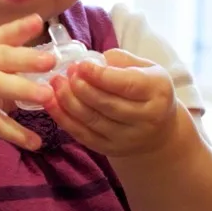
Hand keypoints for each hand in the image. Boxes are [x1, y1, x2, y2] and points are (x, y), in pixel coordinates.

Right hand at [0, 14, 55, 149]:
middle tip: (51, 61)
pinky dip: (16, 133)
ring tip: (47, 96)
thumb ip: (13, 53)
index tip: (40, 21)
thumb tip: (44, 35)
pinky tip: (35, 142)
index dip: (20, 28)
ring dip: (23, 90)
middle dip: (26, 59)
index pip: (3, 36)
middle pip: (2, 59)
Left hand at [45, 48, 177, 156]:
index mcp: (158, 91)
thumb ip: (119, 61)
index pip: (127, 85)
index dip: (100, 76)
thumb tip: (90, 60)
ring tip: (55, 84)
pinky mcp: (110, 149)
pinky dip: (64, 119)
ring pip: (92, 120)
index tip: (80, 65)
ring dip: (68, 102)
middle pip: (107, 104)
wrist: (159, 130)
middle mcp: (147, 118)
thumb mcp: (145, 68)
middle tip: (65, 73)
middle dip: (81, 88)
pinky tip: (52, 103)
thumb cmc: (147, 90)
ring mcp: (128, 138)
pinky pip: (82, 135)